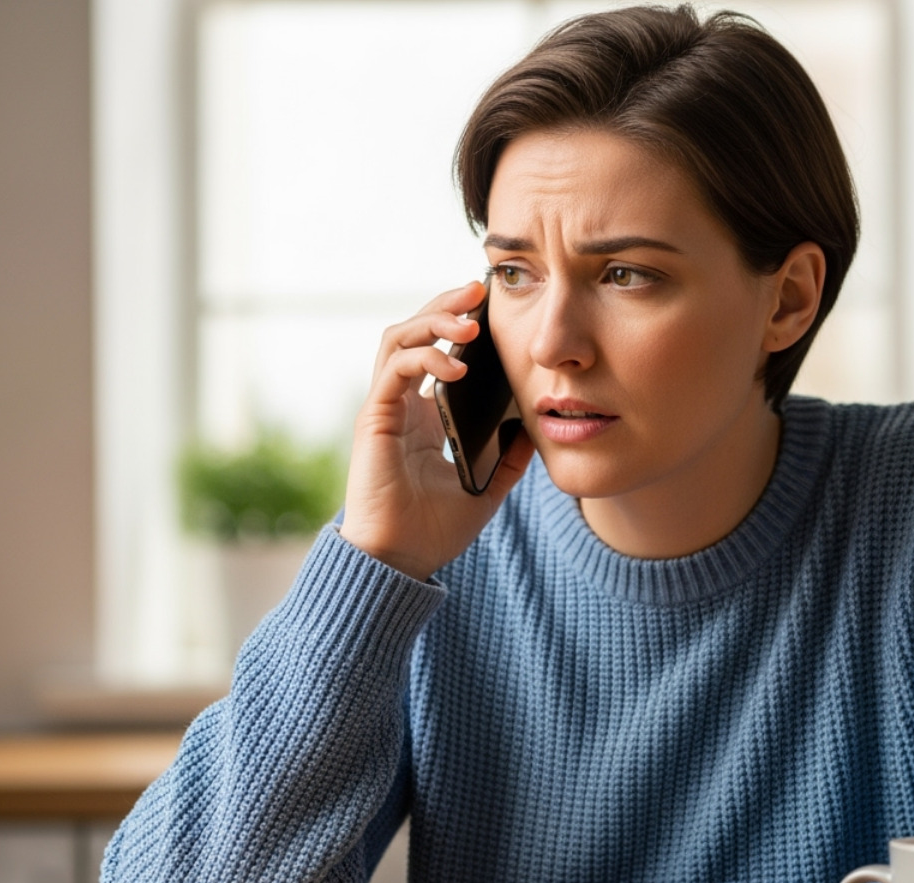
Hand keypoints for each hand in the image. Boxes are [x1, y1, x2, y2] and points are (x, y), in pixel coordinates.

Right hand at [339, 280, 535, 579]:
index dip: (458, 323)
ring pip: (399, 339)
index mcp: (425, 415)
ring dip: (433, 321)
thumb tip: (537, 429)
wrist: (400, 560)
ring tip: (470, 322)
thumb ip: (508, 458)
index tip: (491, 308)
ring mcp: (386, 408)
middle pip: (415, 332)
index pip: (436, 350)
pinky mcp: (375, 418)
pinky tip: (458, 368)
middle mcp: (402, 404)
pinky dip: (426, 358)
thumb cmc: (434, 530)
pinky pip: (396, 370)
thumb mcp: (487, 488)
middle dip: (445, 306)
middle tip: (478, 291)